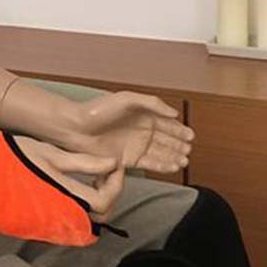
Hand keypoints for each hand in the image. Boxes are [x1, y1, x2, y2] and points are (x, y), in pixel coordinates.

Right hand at [13, 135, 124, 225]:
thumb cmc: (9, 159)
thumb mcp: (49, 153)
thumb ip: (83, 163)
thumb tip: (112, 164)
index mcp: (64, 197)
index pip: (105, 201)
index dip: (116, 183)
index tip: (113, 166)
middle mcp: (60, 218)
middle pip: (100, 217)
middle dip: (108, 194)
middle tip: (103, 173)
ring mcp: (49, 227)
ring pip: (86, 222)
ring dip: (93, 203)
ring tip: (87, 179)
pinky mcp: (39, 229)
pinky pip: (69, 223)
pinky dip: (77, 209)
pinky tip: (69, 190)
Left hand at [69, 91, 193, 174]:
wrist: (76, 128)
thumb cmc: (98, 110)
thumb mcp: (126, 99)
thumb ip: (151, 103)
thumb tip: (173, 113)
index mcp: (142, 115)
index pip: (166, 123)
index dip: (180, 129)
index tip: (190, 135)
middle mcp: (141, 131)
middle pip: (167, 139)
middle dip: (180, 145)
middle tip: (189, 149)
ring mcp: (135, 146)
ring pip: (161, 153)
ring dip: (174, 156)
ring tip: (184, 160)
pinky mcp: (129, 160)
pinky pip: (150, 164)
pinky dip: (163, 165)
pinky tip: (173, 166)